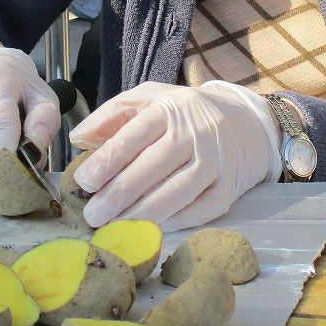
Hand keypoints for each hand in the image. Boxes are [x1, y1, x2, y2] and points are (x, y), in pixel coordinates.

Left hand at [68, 80, 281, 230]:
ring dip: (144, 212)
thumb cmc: (186, 113)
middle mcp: (195, 133)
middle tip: (93, 215)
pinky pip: (204, 208)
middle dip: (118, 194)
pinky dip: (180, 220)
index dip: (107, 161)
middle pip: (153, 167)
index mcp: (169, 108)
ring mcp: (216, 160)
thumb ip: (112, 114)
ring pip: (178, 191)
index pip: (134, 136)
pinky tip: (155, 227)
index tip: (84, 182)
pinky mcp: (231, 185)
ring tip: (117, 226)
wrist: (247, 121)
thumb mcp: (150, 99)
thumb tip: (78, 138)